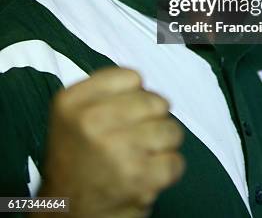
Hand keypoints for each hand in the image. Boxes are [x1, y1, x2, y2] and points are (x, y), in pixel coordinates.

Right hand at [39, 67, 184, 217]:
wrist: (64, 212)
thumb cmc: (77, 157)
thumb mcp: (74, 112)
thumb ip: (107, 92)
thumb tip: (147, 87)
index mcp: (73, 101)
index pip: (132, 77)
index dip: (135, 95)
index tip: (124, 113)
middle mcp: (92, 121)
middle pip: (156, 101)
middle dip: (153, 119)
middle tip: (135, 137)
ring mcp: (117, 149)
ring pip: (171, 129)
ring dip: (162, 144)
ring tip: (142, 155)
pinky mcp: (139, 177)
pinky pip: (176, 161)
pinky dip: (167, 170)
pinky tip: (146, 174)